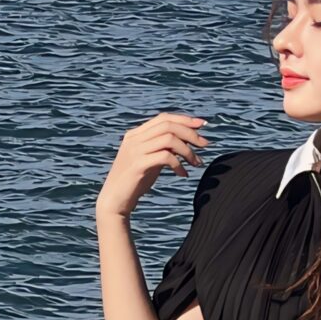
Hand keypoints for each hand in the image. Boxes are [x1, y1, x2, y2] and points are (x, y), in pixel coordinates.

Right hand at [95, 112, 209, 222]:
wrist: (114, 201)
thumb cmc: (134, 182)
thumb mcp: (149, 160)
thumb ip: (162, 148)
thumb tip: (186, 142)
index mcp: (135, 134)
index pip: (163, 118)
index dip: (184, 119)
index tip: (203, 124)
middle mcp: (134, 139)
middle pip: (168, 125)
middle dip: (191, 133)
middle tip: (206, 144)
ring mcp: (135, 151)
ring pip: (169, 139)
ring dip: (188, 150)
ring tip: (197, 163)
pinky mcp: (138, 165)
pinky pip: (165, 157)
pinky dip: (179, 165)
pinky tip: (183, 175)